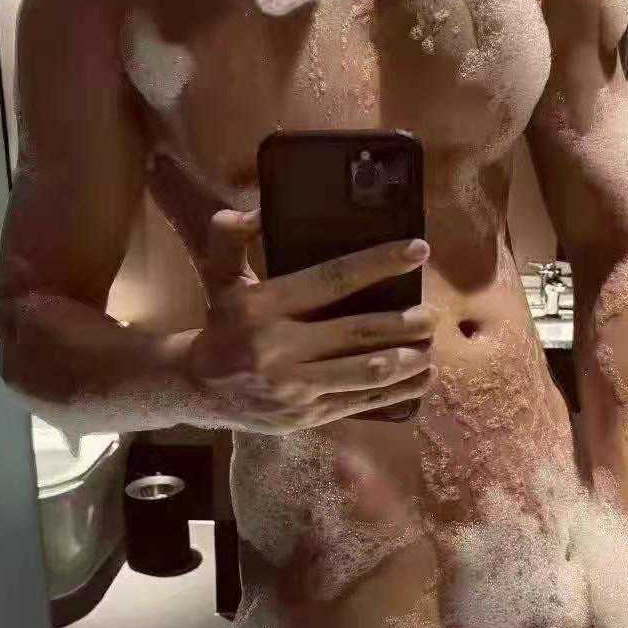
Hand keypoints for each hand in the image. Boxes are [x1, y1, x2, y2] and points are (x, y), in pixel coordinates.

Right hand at [184, 208, 437, 432]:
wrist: (197, 388)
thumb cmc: (222, 324)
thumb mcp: (221, 275)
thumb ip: (232, 236)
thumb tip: (261, 211)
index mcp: (263, 306)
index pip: (332, 279)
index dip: (379, 263)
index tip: (418, 250)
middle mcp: (280, 347)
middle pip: (360, 331)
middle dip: (406, 323)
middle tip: (431, 315)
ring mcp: (295, 387)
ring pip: (368, 372)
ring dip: (409, 360)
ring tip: (428, 347)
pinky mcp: (306, 416)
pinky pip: (362, 402)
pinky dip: (398, 391)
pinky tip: (420, 377)